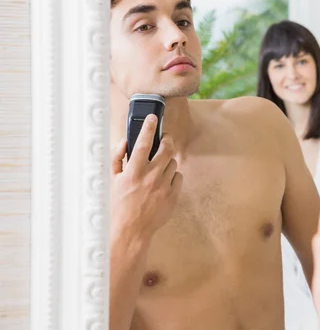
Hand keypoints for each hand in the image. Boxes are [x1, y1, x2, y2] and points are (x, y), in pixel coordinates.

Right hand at [110, 114, 181, 240]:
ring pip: (173, 163)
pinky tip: (164, 182)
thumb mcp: (113, 180)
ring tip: (159, 168)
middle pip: (166, 149)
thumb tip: (126, 142)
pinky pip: (178, 177)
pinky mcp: (173, 195)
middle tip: (164, 139)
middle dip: (167, 140)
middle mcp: (150, 177)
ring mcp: (163, 186)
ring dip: (167, 161)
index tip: (153, 118)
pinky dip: (172, 176)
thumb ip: (118, 158)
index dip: (148, 127)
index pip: (143, 143)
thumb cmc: (120, 204)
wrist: (132, 230)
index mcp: (133, 172)